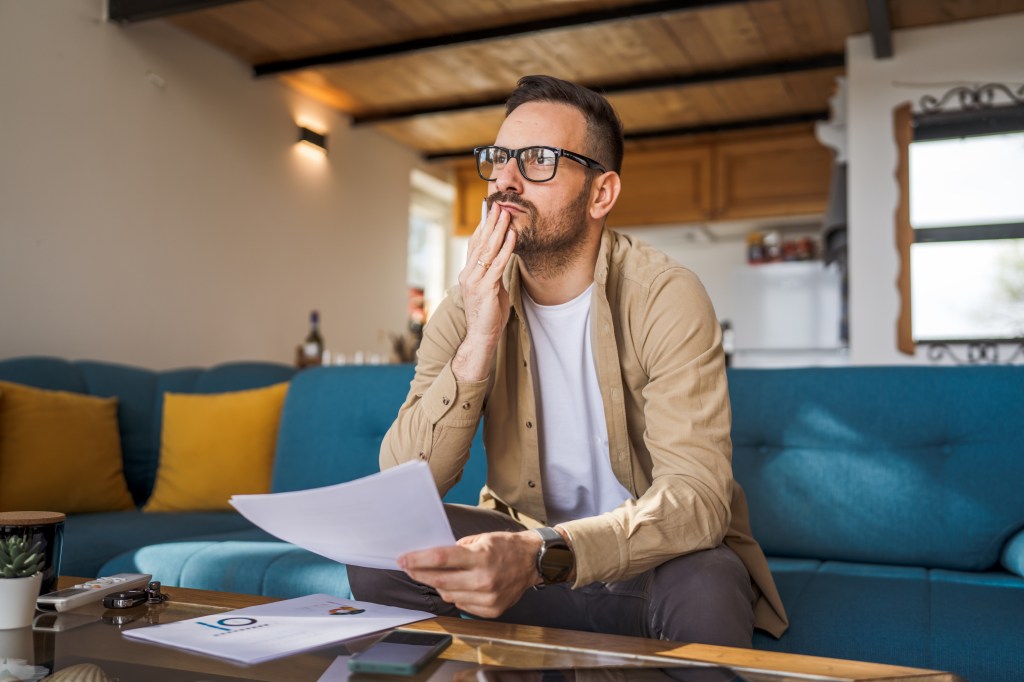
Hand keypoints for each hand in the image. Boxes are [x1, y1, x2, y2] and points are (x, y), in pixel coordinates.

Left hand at [398, 530, 540, 618]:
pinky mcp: (491, 610)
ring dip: (438, 585)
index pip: (441, 559)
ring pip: (449, 595)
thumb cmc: (506, 547)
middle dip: (419, 573)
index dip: (418, 559)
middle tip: (408, 567)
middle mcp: (484, 580)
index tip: (402, 559)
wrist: (533, 562)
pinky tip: (457, 586)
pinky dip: (456, 595)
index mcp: (481, 557)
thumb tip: (433, 558)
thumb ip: (458, 549)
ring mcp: (488, 598)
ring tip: (434, 575)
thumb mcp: (482, 539)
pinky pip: (462, 605)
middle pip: (440, 580)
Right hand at [452, 204, 515, 380]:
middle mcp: (467, 274)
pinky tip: (512, 236)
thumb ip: (494, 274)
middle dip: (490, 223)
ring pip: (487, 250)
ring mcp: (474, 281)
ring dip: (498, 231)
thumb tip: (503, 259)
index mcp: (467, 273)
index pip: (473, 245)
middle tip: (499, 206)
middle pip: (479, 243)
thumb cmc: (488, 315)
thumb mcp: (491, 289)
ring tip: (506, 215)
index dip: (482, 227)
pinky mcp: (485, 288)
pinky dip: (506, 248)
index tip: (490, 212)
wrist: (482, 336)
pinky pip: (497, 264)